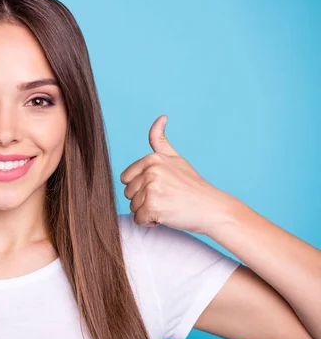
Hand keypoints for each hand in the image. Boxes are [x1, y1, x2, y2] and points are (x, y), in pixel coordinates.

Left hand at [120, 115, 233, 233]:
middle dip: (143, 200)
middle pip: (128, 193)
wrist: (211, 208)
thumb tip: (161, 117)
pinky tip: (166, 215)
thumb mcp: (176, 158)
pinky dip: (150, 222)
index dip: (140, 187)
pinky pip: (138, 219)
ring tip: (168, 205)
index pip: (126, 178)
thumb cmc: (192, 185)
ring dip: (147, 211)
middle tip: (166, 198)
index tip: (160, 187)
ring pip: (133, 206)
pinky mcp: (153, 205)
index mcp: (152, 158)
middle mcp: (151, 170)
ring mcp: (152, 187)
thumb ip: (160, 140)